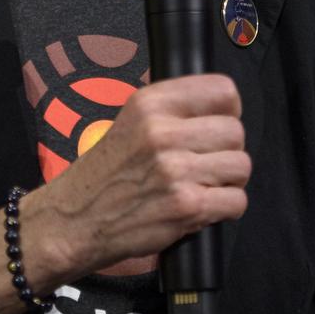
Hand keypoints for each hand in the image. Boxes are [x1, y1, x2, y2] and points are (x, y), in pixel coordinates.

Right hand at [21, 73, 250, 284]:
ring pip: (241, 166)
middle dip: (228, 151)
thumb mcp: (131, 121)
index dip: (228, 111)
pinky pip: (237, 200)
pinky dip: (225, 208)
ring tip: (203, 186)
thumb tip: (222, 104)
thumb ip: (171, 110)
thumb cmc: (106, 174)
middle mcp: (162, 132)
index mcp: (150, 103)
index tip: (218, 125)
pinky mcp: (186, 206)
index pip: (222, 90)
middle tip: (207, 164)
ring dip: (229, 180)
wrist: (73, 222)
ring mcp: (175, 170)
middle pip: (235, 131)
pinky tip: (201, 208)